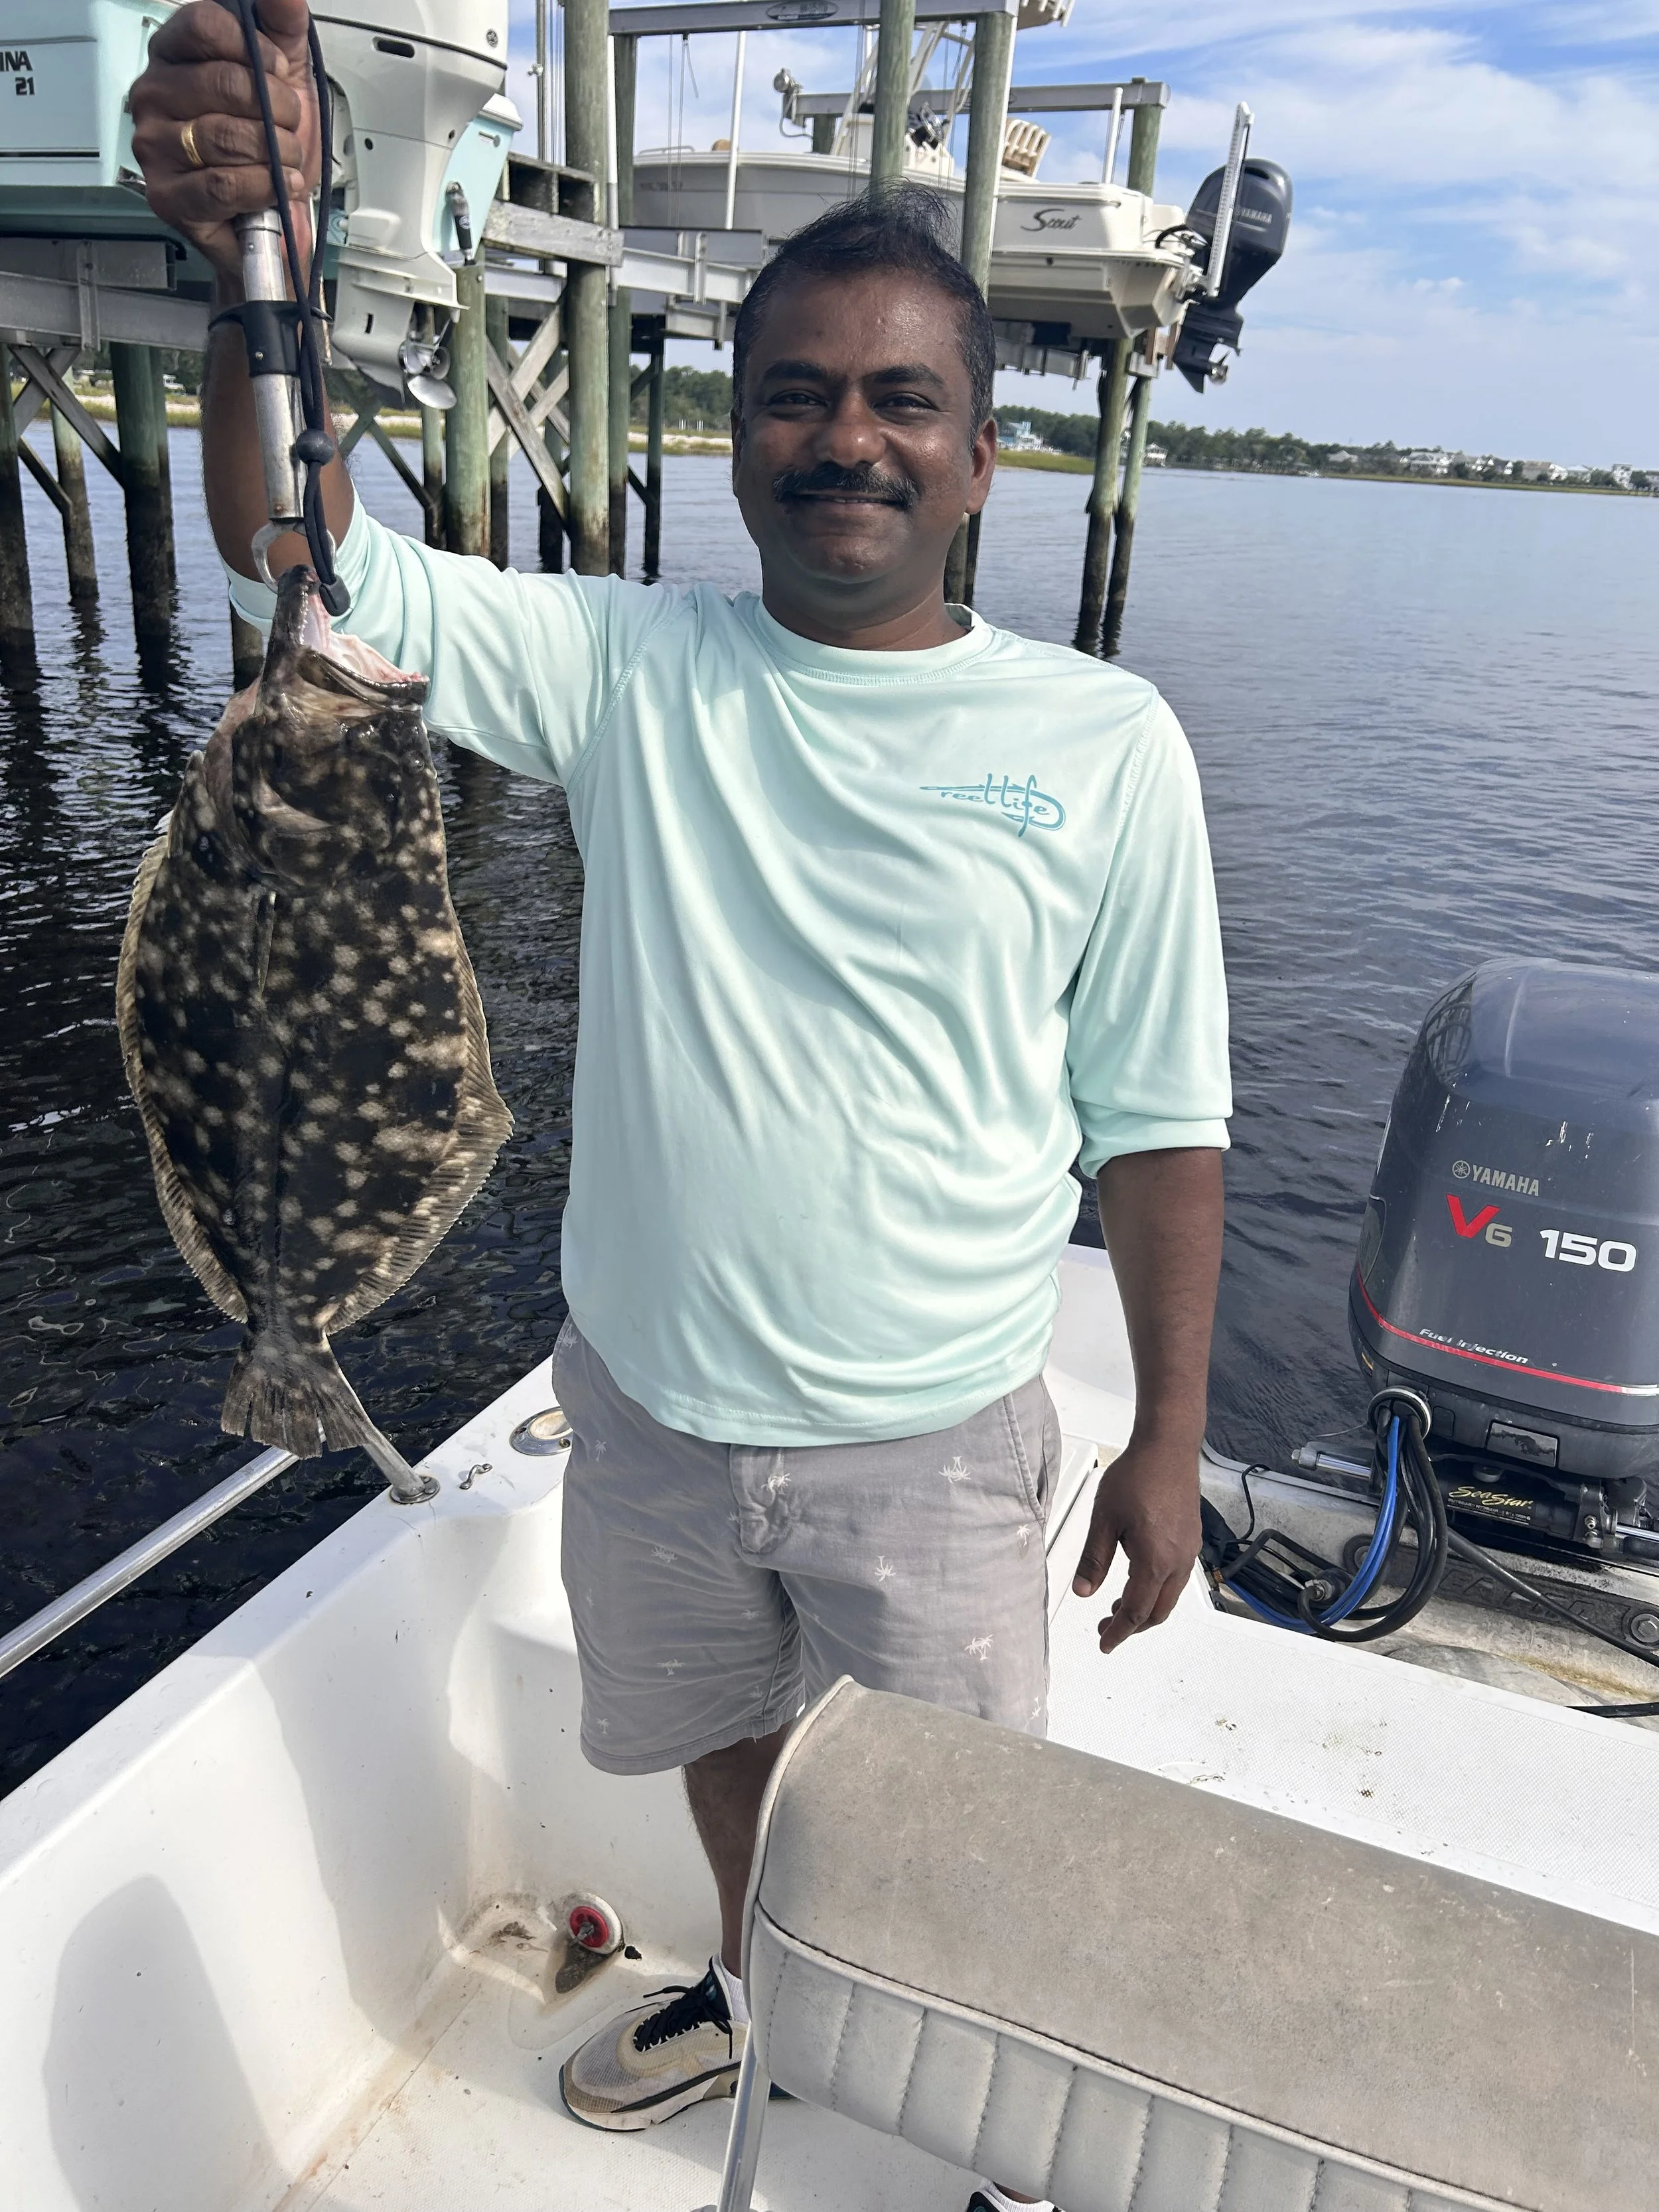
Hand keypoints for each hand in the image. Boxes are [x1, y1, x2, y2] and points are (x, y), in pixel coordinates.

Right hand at [129, 0, 319, 279]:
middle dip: (275, 109)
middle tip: (289, 126)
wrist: (274, 206)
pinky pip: (221, 186)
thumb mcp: (285, 69)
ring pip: (223, 136)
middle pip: (222, 82)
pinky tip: (275, 186)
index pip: (202, 25)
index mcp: (174, 54)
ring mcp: (154, 145)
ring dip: (272, 152)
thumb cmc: (271, 137)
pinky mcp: (167, 196)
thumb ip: (281, 21)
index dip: (254, 48)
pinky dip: (260, 187)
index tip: (278, 71)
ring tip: (285, 160)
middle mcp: (154, 94)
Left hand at [1072, 1435, 1201, 1654]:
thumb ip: (1094, 1559)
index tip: (1105, 1643)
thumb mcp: (1104, 1520)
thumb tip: (1083, 1592)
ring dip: (1146, 1608)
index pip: (1136, 1610)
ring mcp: (1189, 1551)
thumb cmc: (1136, 1477)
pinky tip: (1138, 1579)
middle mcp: (1178, 1562)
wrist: (1168, 1448)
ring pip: (1169, 1596)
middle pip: (1158, 1611)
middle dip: (1132, 1625)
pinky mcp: (1191, 1539)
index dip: (1119, 1631)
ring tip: (1118, 1607)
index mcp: (1154, 1561)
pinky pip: (1176, 1578)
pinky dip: (1157, 1590)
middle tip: (1106, 1628)